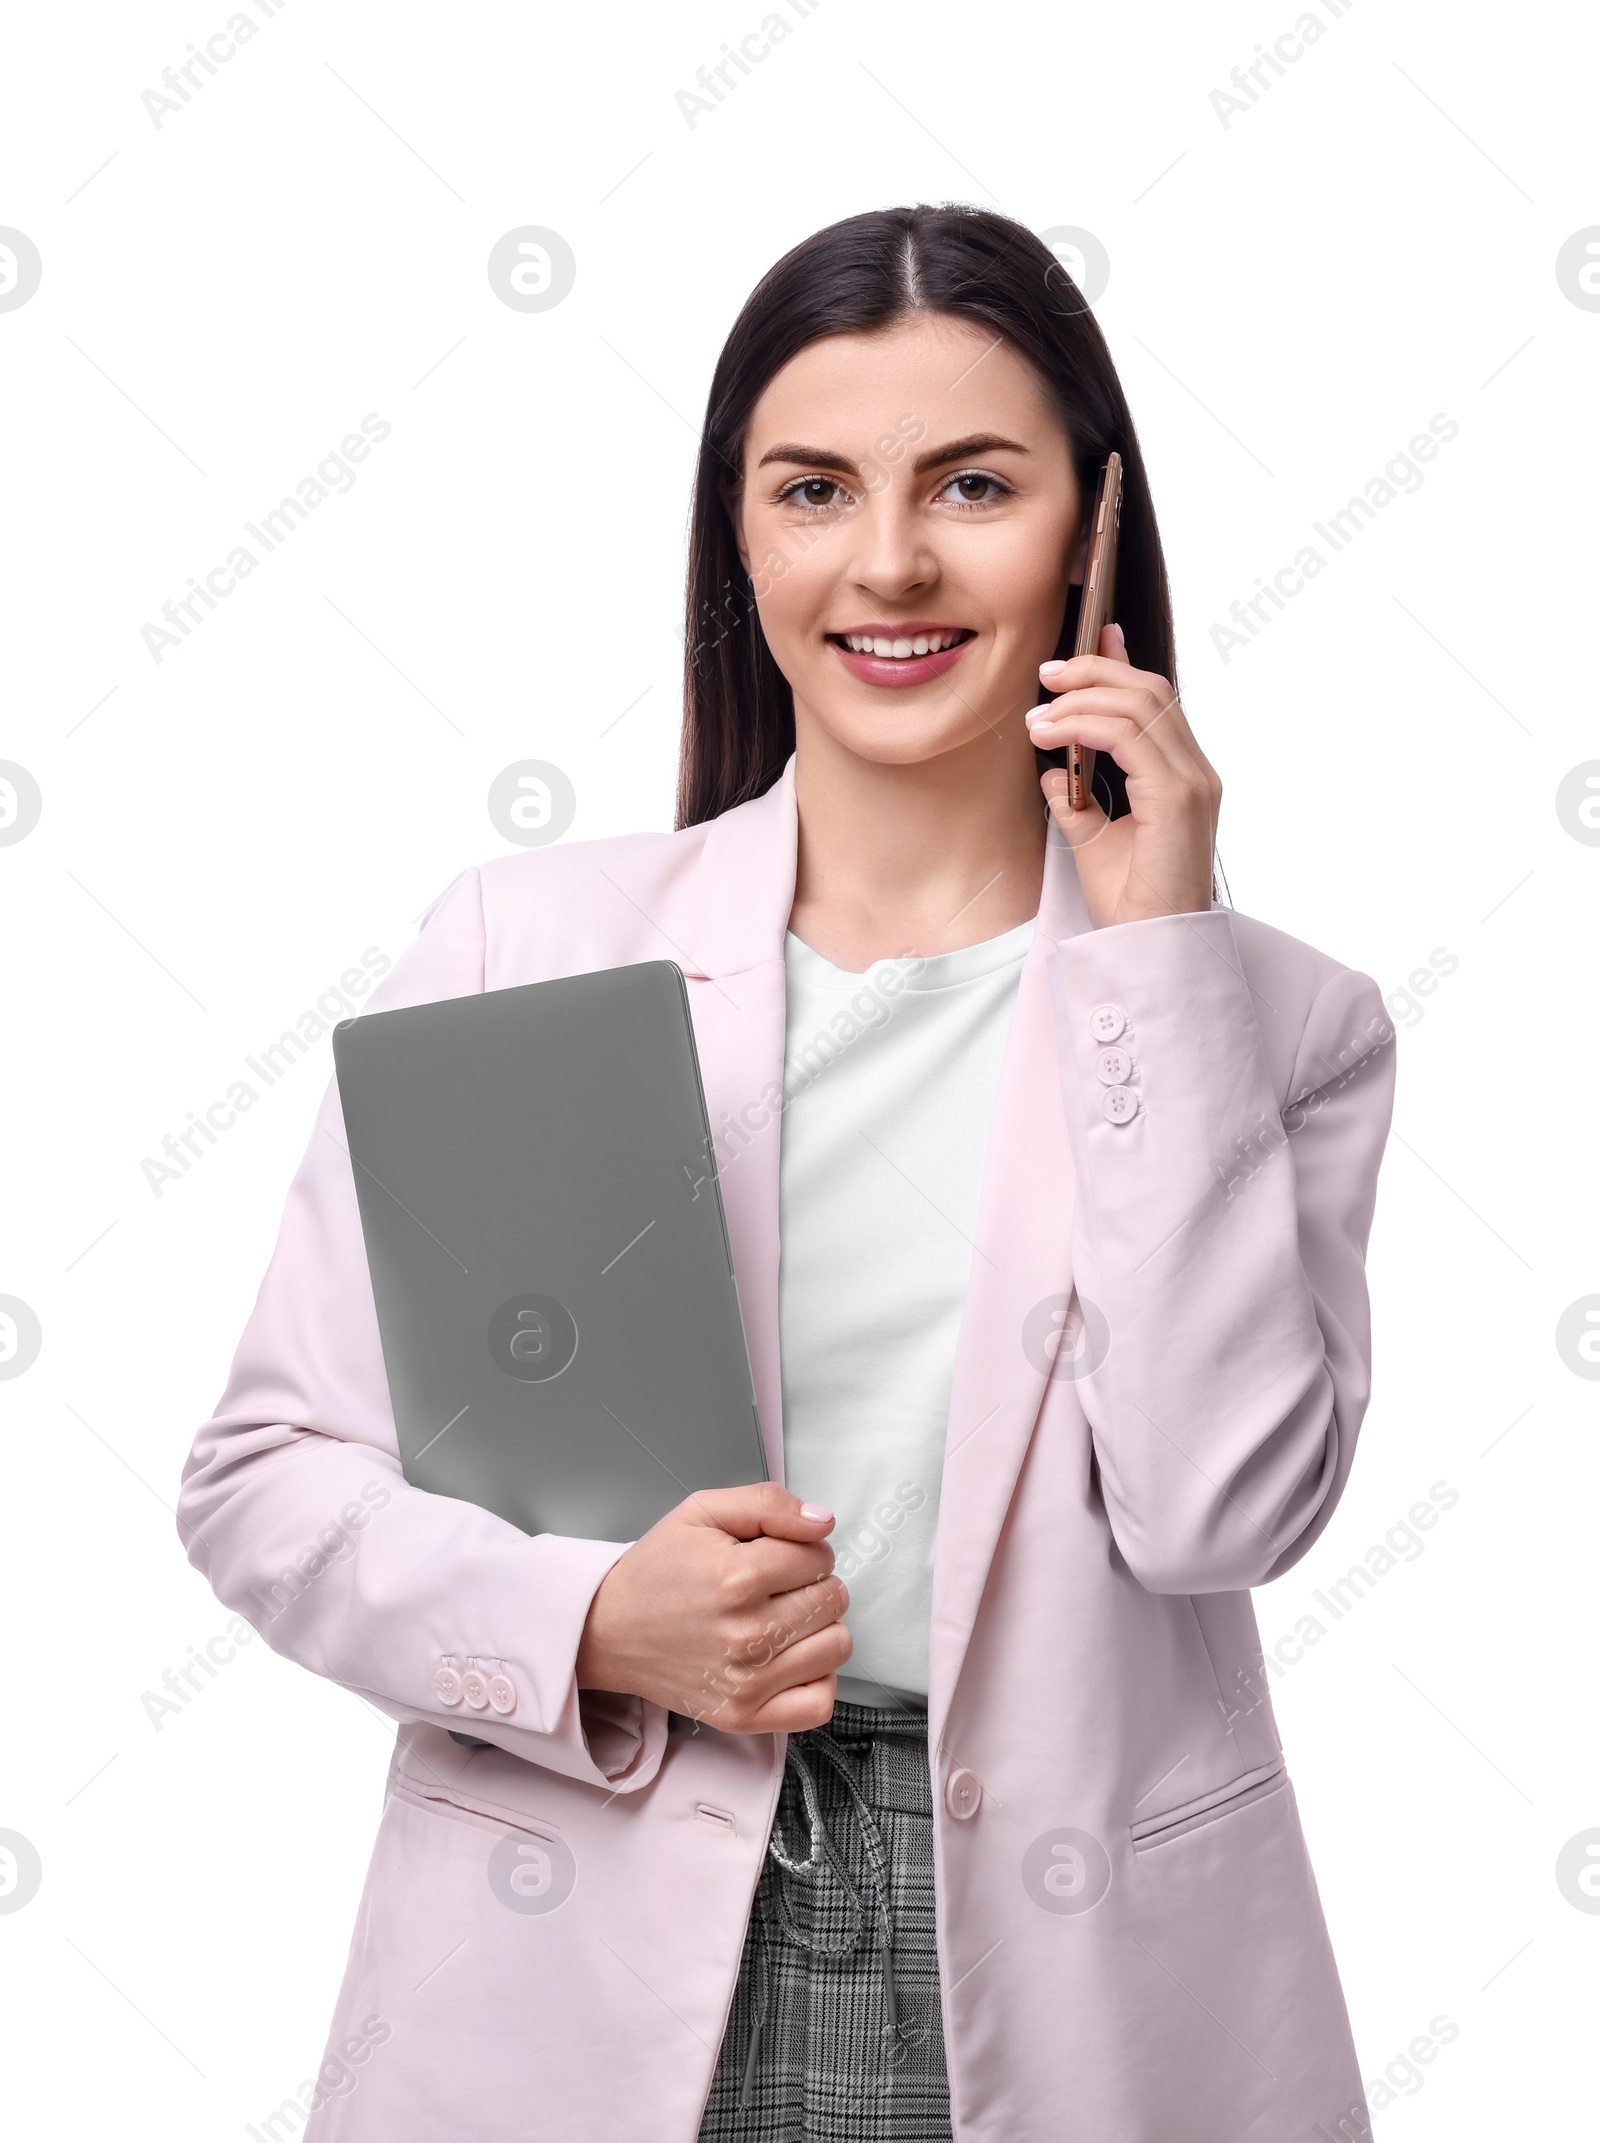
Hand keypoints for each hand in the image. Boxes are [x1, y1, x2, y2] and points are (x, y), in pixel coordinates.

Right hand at [574, 1483, 848, 1733]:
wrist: (606, 1630)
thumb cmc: (656, 1571)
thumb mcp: (702, 1512)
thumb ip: (769, 1504)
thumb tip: (823, 1524)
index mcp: (737, 1578)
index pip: (820, 1555)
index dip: (803, 1547)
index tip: (776, 1555)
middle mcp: (745, 1634)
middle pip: (833, 1599)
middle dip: (813, 1583)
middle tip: (776, 1587)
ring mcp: (746, 1682)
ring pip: (836, 1646)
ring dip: (818, 1628)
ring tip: (782, 1619)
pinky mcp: (743, 1717)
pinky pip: (819, 1703)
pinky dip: (816, 1679)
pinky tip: (790, 1659)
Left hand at [1025, 623, 1220, 927]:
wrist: (1148, 947)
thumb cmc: (1129, 903)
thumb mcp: (1094, 839)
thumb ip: (1079, 800)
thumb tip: (1053, 770)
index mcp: (1183, 776)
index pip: (1156, 701)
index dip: (1122, 664)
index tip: (1091, 637)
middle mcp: (1196, 771)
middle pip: (1150, 689)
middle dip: (1094, 670)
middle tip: (1045, 674)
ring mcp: (1192, 781)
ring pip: (1141, 703)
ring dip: (1081, 697)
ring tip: (1037, 713)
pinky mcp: (1178, 796)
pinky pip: (1130, 736)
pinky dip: (1086, 725)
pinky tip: (1051, 733)